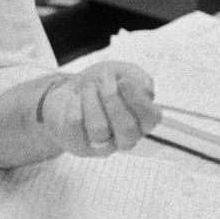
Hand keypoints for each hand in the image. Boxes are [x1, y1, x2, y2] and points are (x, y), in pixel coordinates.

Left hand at [38, 61, 161, 157]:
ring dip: (92, 100)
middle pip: (127, 128)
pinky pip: (76, 126)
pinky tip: (76, 97)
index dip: (138, 100)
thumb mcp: (121, 72)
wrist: (68, 91)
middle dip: (112, 98)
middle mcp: (126, 139)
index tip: (122, 81)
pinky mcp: (78, 146)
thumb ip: (138, 77)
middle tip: (103, 77)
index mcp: (142, 121)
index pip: (151, 118)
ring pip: (99, 129)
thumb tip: (146, 90)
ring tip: (89, 86)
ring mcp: (102, 146)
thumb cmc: (100, 84)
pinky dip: (75, 105)